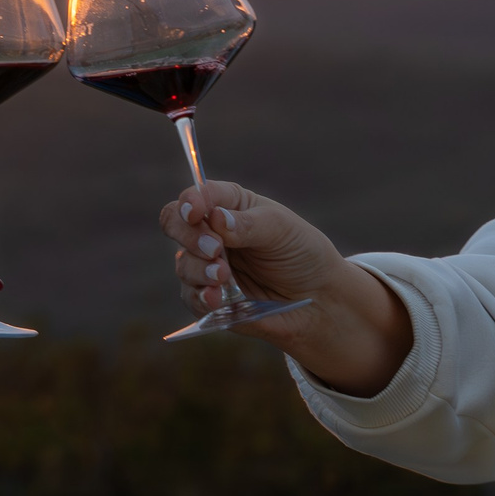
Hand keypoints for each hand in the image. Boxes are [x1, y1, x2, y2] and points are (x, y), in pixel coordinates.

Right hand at [159, 181, 412, 394]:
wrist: (319, 299)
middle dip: (189, 235)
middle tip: (215, 248)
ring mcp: (207, 266)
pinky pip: (191, 297)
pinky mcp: (210, 298)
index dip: (190, 202)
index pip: (196, 196)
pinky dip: (201, 296)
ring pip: (182, 263)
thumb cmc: (302, 253)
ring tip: (224, 276)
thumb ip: (248, 223)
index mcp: (229, 206)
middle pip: (175, 225)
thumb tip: (214, 218)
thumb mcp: (282, 229)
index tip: (196, 212)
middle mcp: (212, 233)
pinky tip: (217, 298)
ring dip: (199, 269)